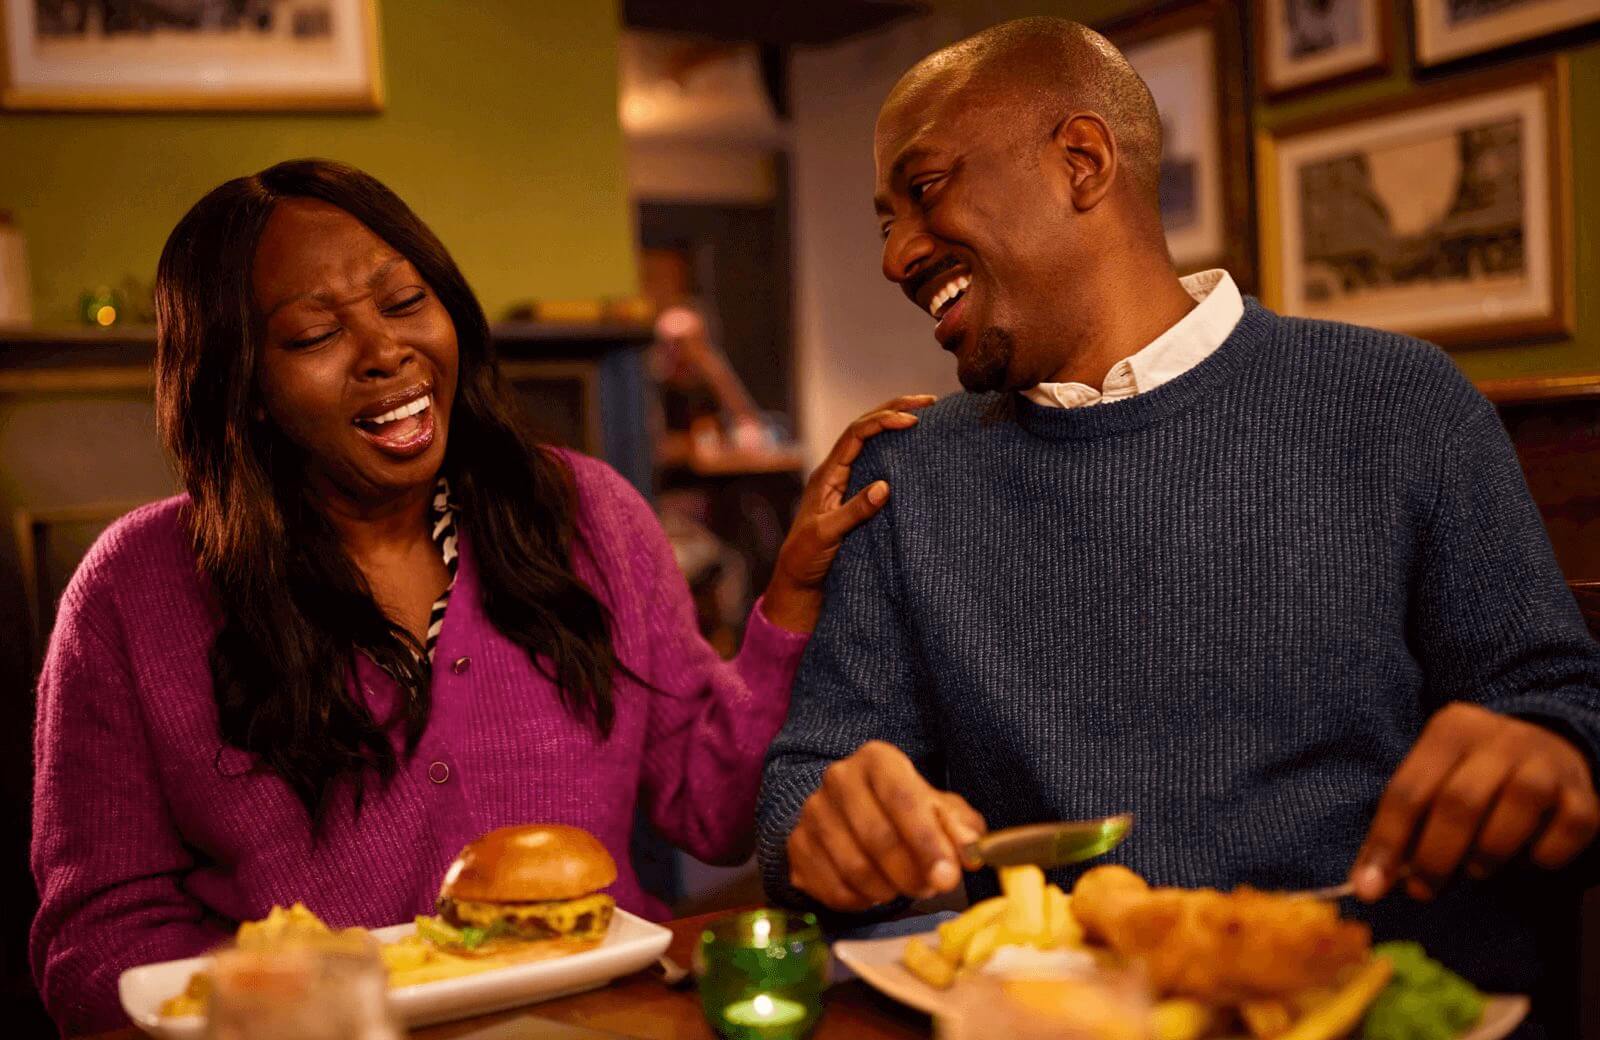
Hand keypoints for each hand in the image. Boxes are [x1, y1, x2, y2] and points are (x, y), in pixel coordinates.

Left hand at [760, 395, 936, 631]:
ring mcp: (848, 484)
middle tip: (930, 401)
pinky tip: (916, 451)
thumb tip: (885, 486)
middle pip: (866, 429)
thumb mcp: (826, 536)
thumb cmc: (805, 558)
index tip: (913, 420)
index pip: (856, 434)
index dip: (884, 421)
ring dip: (896, 425)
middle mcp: (838, 472)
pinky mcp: (857, 498)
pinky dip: (897, 452)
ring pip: (873, 444)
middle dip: (895, 409)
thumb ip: (853, 512)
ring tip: (927, 415)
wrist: (799, 582)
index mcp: (827, 474)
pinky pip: (879, 466)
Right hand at [787, 740, 986, 910]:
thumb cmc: (905, 810)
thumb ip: (960, 829)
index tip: (947, 877)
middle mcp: (838, 778)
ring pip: (854, 868)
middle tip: (930, 888)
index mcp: (877, 760)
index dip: (927, 841)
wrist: (853, 811)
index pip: (902, 798)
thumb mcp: (940, 810)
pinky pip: (832, 888)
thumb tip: (971, 853)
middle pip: (877, 838)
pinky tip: (874, 892)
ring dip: (888, 890)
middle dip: (911, 873)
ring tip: (904, 887)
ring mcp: (812, 813)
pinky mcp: (796, 846)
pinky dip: (861, 901)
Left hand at [1351, 702, 1599, 901]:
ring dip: (1489, 853)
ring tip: (1476, 871)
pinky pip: (1567, 830)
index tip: (1369, 889)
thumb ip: (1405, 824)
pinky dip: (1542, 855)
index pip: (1408, 790)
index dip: (1386, 842)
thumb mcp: (1434, 779)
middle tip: (1422, 890)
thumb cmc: (1473, 773)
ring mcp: (1546, 763)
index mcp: (1451, 730)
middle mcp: (1500, 738)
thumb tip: (1371, 882)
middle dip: (1434, 857)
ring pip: (1517, 808)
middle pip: (1460, 801)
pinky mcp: (1584, 794)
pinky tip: (1525, 860)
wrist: (1549, 746)